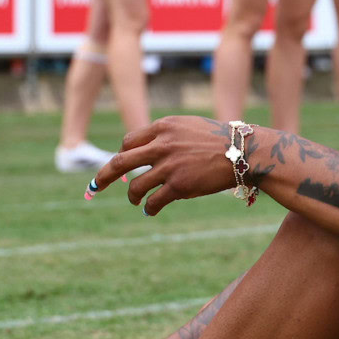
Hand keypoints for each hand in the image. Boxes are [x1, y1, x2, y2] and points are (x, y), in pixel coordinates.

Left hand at [91, 116, 240, 215]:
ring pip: (135, 186)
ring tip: (136, 201)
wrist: (243, 151)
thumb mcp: (188, 127)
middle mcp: (161, 145)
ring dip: (132, 196)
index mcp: (163, 127)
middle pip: (120, 162)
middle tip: (95, 187)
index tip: (121, 166)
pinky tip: (150, 211)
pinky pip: (154, 201)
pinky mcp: (179, 186)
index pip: (129, 142)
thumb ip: (167, 135)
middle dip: (103, 176)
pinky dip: (149, 208)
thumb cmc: (219, 140)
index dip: (123, 155)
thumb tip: (147, 150)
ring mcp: (169, 166)